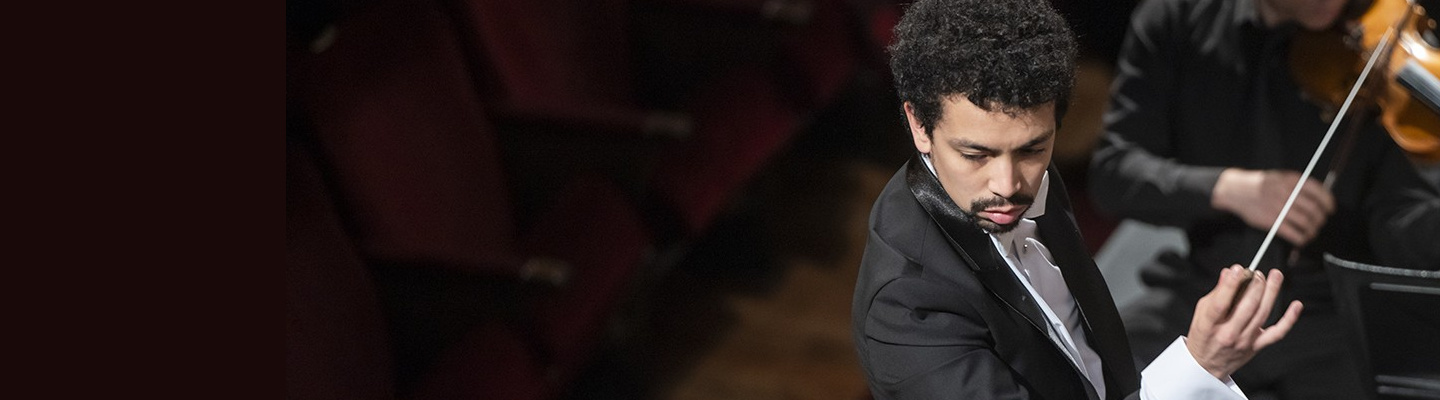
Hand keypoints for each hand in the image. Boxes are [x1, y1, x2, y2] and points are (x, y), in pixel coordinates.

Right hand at [1185, 265, 1302, 379]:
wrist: (1207, 365)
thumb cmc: (1203, 336)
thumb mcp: (1201, 313)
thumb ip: (1216, 293)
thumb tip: (1229, 273)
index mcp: (1209, 325)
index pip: (1221, 303)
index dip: (1231, 284)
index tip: (1239, 269)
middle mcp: (1228, 333)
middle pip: (1247, 307)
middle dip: (1255, 285)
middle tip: (1258, 273)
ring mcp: (1244, 341)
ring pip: (1262, 313)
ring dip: (1271, 292)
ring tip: (1274, 276)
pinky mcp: (1257, 346)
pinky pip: (1277, 332)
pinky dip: (1289, 318)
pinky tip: (1296, 305)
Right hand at [1212, 168, 1334, 245]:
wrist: (1236, 190)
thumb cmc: (1260, 185)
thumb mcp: (1279, 177)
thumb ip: (1297, 186)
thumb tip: (1318, 198)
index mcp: (1291, 180)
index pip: (1318, 192)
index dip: (1328, 203)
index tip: (1330, 209)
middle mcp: (1287, 193)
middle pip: (1314, 209)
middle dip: (1320, 219)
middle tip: (1320, 222)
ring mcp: (1279, 207)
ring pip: (1306, 223)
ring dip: (1312, 230)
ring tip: (1311, 232)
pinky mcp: (1271, 221)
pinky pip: (1293, 233)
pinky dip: (1301, 238)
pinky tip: (1302, 239)